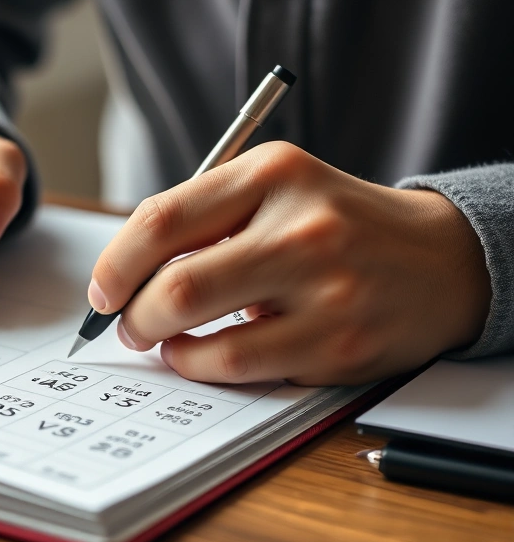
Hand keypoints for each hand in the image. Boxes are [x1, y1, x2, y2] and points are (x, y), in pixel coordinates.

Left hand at [89, 141, 490, 384]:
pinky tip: (203, 356)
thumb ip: (203, 219)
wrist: (438, 259)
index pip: (161, 220)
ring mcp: (325, 288)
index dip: (115, 265)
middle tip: (128, 325)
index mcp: (273, 173)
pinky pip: (242, 367)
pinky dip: (203, 367)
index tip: (103, 291)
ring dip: (165, 347)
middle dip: (133, 316)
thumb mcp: (274, 189)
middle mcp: (301, 226)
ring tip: (165, 342)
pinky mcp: (341, 343)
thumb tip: (122, 277)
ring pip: (204, 334)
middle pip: (177, 285)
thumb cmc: (334, 225)